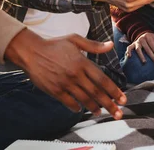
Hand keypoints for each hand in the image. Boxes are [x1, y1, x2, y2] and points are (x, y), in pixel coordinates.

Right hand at [5, 29, 126, 118]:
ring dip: (94, 108)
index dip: (114, 91)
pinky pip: (69, 102)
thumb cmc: (53, 45)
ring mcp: (65, 83)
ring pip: (84, 99)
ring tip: (101, 112)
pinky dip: (76, 107)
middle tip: (118, 113)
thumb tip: (110, 45)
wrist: (31, 52)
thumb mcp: (74, 40)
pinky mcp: (55, 90)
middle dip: (110, 104)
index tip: (122, 99)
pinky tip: (81, 109)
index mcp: (82, 62)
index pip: (102, 79)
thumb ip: (94, 45)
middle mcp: (75, 74)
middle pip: (96, 92)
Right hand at [125, 32, 153, 64]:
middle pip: (147, 49)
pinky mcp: (132, 44)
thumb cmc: (153, 39)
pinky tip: (129, 57)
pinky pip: (129, 48)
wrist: (144, 34)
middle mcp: (142, 39)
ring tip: (144, 62)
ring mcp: (137, 42)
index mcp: (149, 37)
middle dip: (153, 57)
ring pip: (138, 49)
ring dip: (141, 56)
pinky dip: (128, 52)